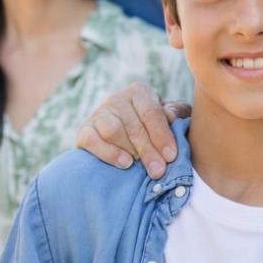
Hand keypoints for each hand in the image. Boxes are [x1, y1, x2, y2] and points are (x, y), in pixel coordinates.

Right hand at [75, 82, 190, 177]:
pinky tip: (124, 163)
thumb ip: (177, 113)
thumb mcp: (172, 116)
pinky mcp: (85, 130)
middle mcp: (118, 98)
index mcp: (140, 92)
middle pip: (133, 126)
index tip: (171, 156)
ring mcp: (99, 113)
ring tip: (140, 164)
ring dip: (129, 150)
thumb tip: (170, 116)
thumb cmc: (156, 126)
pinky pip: (92, 140)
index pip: (151, 113)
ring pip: (112, 131)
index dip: (162, 135)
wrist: (126, 135)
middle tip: (158, 170)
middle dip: (148, 150)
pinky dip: (108, 153)